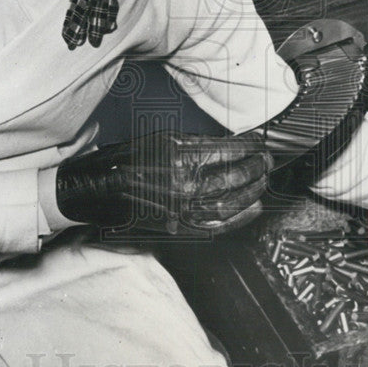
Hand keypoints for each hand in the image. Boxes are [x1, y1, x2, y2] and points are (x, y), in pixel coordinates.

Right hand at [56, 131, 272, 234]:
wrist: (100, 190)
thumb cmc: (129, 160)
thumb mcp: (163, 139)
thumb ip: (199, 143)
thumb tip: (232, 144)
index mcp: (181, 158)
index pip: (230, 150)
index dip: (250, 146)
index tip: (259, 142)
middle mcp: (185, 185)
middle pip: (236, 176)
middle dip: (258, 167)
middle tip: (267, 160)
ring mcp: (184, 209)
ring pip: (232, 201)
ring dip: (254, 190)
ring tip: (264, 180)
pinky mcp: (181, 226)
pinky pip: (219, 226)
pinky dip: (241, 217)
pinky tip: (253, 207)